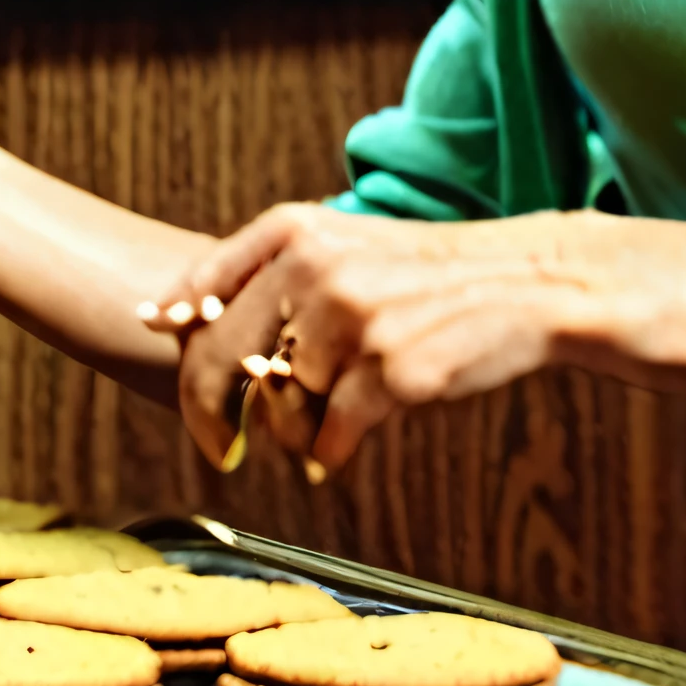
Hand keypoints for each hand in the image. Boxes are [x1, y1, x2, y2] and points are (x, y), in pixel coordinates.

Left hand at [149, 206, 685, 480]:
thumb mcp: (345, 244)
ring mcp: (354, 321)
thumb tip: (173, 317)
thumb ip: (269, 274)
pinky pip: (330, 435)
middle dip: (208, 411)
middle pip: (223, 356)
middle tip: (217, 444)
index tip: (154, 344)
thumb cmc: (429, 275)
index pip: (205, 283)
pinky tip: (337, 453)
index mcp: (297, 232)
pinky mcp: (393, 372)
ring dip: (293, 432)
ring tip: (320, 428)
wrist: (532, 284)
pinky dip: (329, 452)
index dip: (176, 328)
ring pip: (281, 405)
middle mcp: (316, 270)